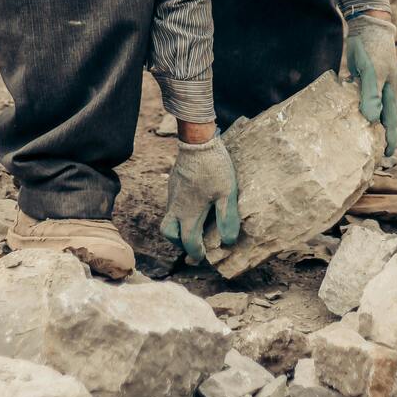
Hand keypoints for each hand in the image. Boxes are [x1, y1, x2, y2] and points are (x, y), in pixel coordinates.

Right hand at [160, 134, 239, 262]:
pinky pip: (172, 204)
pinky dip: (180, 211)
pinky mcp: (174, 183)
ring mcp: (173, 193)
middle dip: (179, 242)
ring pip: (169, 217)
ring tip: (196, 224)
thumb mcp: (227, 193)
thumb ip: (227, 218)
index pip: (188, 241)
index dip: (196, 252)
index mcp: (188, 212)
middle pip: (168, 232)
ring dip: (180, 226)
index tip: (204, 256)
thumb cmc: (214, 167)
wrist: (197, 140)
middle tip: (194, 242)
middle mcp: (176, 205)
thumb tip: (227, 241)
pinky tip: (196, 203)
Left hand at [346, 12, 396, 156]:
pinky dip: (349, 105)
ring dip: (360, 120)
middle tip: (366, 153)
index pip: (391, 121)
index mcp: (390, 93)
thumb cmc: (374, 50)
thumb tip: (372, 120)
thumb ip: (372, 96)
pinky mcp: (359, 78)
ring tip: (350, 138)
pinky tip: (338, 113)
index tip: (387, 156)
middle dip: (374, 134)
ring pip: (366, 107)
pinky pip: (354, 96)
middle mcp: (382, 91)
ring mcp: (370, 84)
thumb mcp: (374, 74)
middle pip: (379, 117)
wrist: (368, 26)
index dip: (390, 138)